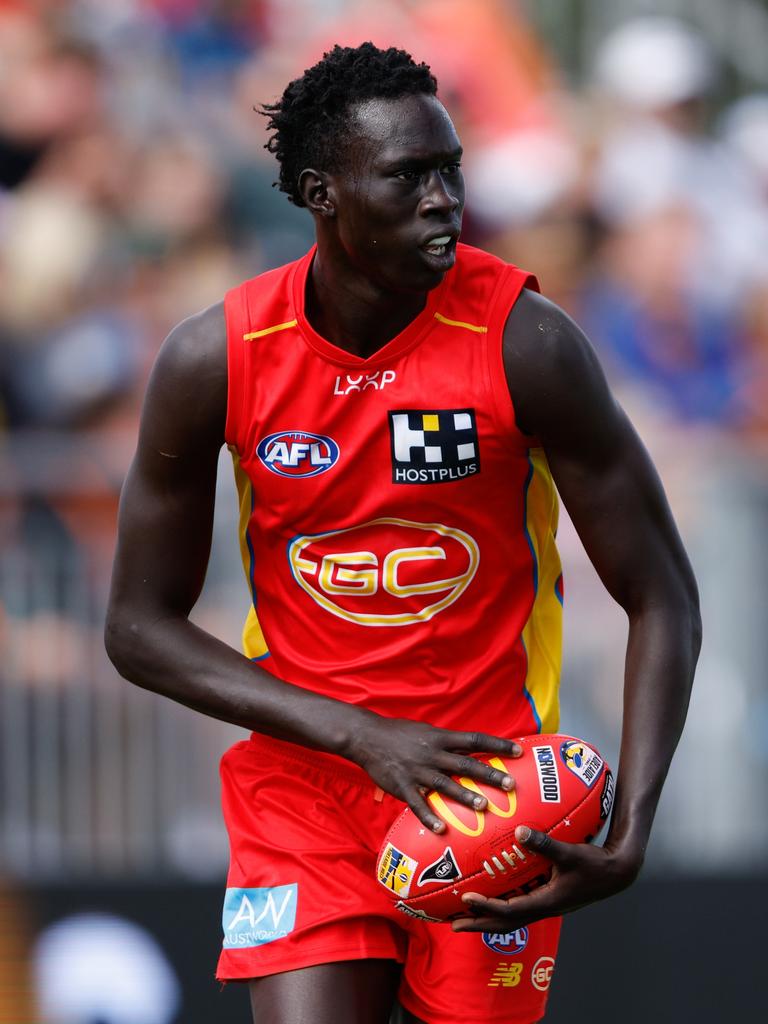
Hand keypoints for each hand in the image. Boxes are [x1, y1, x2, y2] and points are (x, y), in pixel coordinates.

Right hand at [348, 713, 520, 833]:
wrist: (367, 737)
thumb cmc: (400, 734)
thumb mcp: (426, 732)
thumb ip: (448, 743)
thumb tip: (472, 750)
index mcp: (440, 738)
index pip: (474, 739)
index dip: (497, 745)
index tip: (518, 750)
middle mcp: (432, 754)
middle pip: (466, 764)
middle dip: (489, 775)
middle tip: (510, 784)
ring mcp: (418, 771)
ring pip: (446, 785)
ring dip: (465, 796)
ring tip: (483, 807)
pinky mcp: (402, 786)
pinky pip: (418, 804)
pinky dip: (429, 817)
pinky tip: (441, 830)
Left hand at [451, 825, 641, 931]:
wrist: (616, 873)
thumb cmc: (595, 864)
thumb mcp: (570, 853)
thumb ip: (545, 844)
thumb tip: (521, 831)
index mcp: (547, 901)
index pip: (510, 911)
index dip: (487, 907)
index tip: (465, 900)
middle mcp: (543, 908)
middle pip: (505, 924)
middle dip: (478, 924)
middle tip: (452, 924)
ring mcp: (545, 905)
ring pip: (511, 919)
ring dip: (487, 919)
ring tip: (463, 916)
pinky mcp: (548, 898)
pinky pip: (518, 908)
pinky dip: (501, 907)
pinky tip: (491, 897)